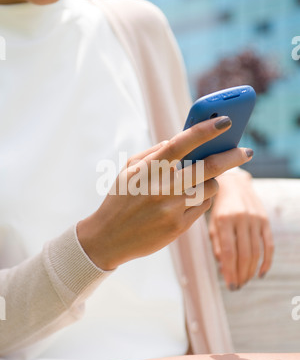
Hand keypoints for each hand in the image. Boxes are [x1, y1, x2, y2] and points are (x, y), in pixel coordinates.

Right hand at [77, 116, 253, 270]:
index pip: (179, 144)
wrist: (108, 238)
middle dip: (231, 156)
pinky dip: (203, 198)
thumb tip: (181, 139)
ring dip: (212, 180)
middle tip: (245, 152)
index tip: (224, 121)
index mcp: (146, 170)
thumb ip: (153, 153)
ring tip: (203, 180)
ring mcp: (170, 210)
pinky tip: (191, 198)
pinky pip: (203, 206)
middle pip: (207, 168)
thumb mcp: (128, 171)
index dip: (203, 131)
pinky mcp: (178, 227)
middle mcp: (160, 189)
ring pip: (209, 188)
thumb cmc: (120, 198)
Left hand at [208, 171, 273, 289]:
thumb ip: (217, 245)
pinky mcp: (265, 221)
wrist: (234, 184)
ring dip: (251, 270)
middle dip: (241, 273)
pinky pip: (269, 245)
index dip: (230, 271)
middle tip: (237, 285)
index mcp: (224, 220)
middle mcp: (241, 219)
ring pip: (257, 252)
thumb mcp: (212, 224)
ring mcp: (255, 219)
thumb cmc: (219, 208)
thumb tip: (224, 268)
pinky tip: (261, 273)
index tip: (230, 285)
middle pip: (244, 254)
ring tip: (245, 280)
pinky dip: (267, 261)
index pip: (229, 252)